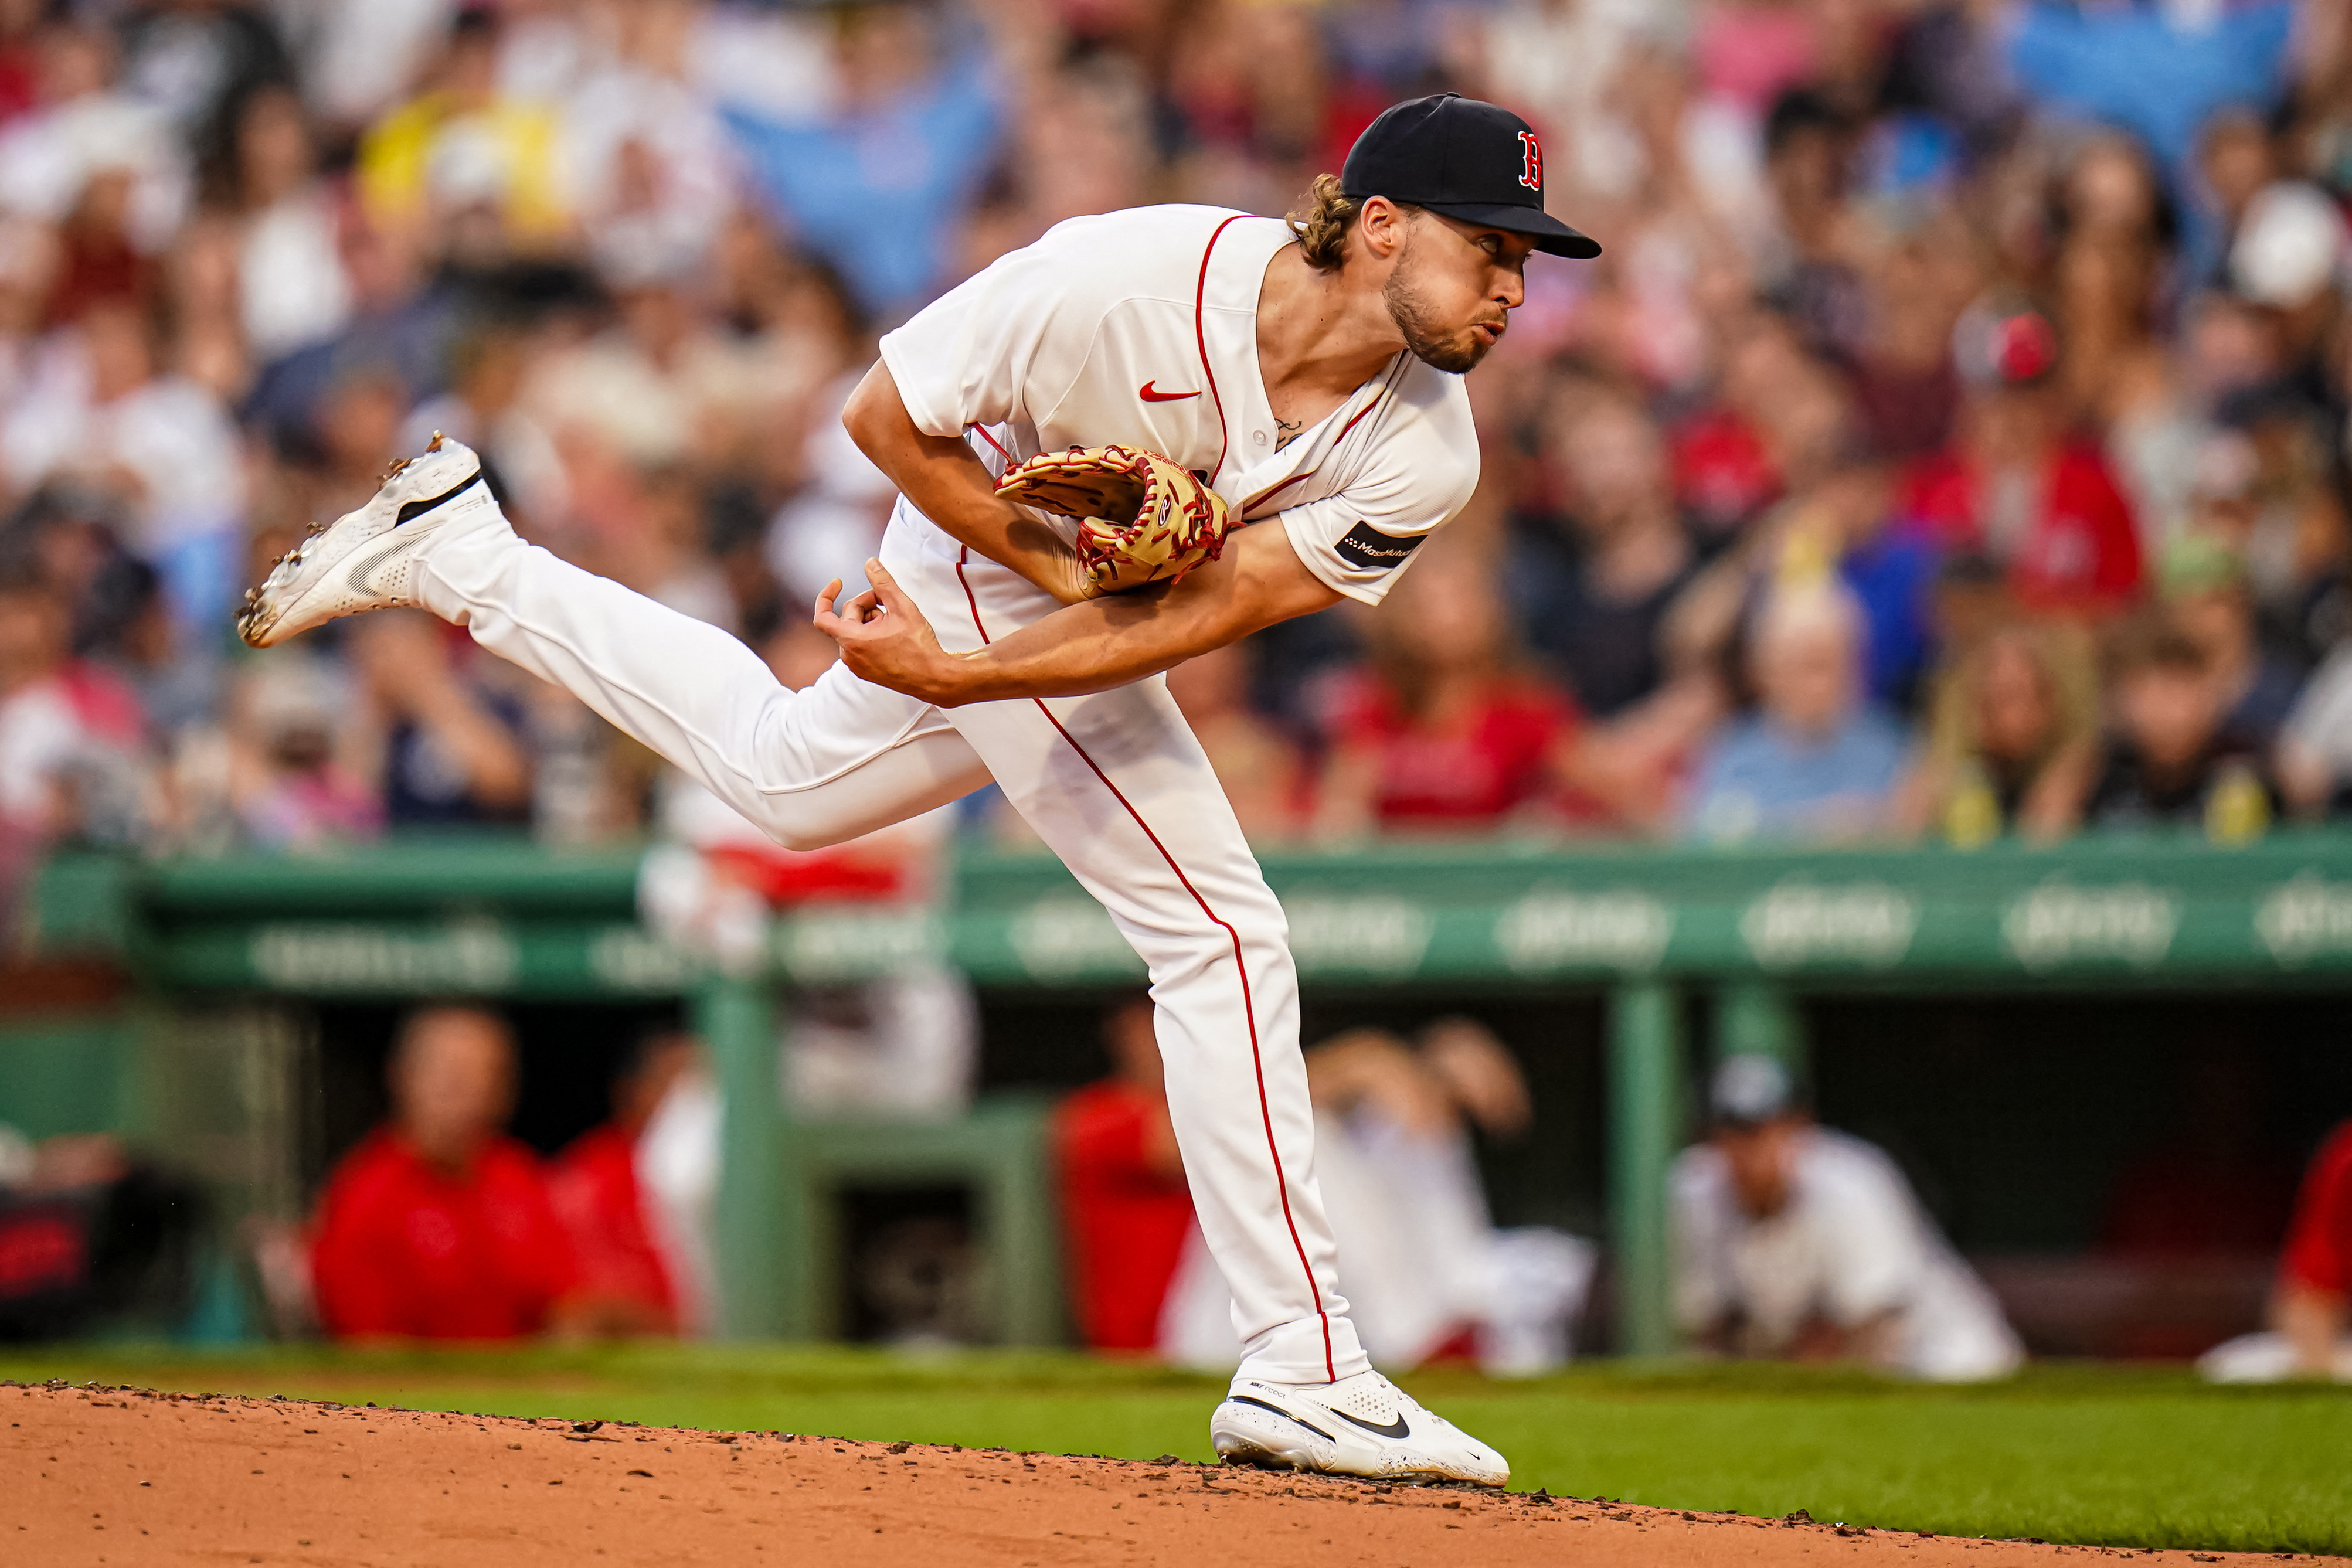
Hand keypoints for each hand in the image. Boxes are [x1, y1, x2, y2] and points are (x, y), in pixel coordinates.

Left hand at [812, 559, 970, 705]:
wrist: (933, 677)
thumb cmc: (918, 646)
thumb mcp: (901, 607)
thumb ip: (883, 583)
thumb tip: (870, 563)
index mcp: (852, 640)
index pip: (822, 616)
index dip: (826, 595)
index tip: (838, 583)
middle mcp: (849, 655)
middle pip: (847, 618)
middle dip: (866, 604)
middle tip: (889, 601)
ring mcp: (857, 665)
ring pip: (855, 631)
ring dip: (871, 620)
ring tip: (895, 622)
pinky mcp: (866, 671)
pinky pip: (861, 645)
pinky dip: (873, 634)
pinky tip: (894, 634)